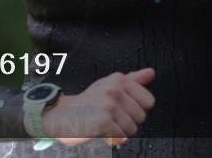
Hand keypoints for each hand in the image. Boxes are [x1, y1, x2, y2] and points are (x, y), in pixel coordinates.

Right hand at [36, 68, 155, 147]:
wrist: (60, 115)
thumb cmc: (87, 102)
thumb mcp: (109, 85)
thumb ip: (132, 80)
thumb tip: (151, 72)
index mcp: (118, 80)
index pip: (148, 101)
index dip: (136, 109)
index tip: (121, 107)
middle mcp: (114, 90)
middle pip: (141, 117)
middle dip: (127, 121)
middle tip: (109, 116)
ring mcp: (108, 107)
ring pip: (131, 130)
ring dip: (118, 131)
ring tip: (103, 123)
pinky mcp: (103, 123)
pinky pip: (120, 138)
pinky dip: (111, 139)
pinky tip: (100, 132)